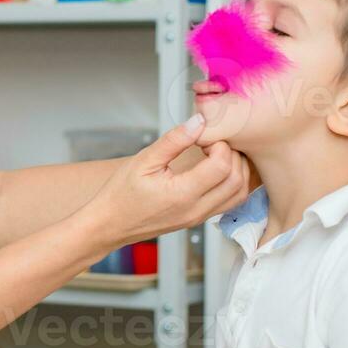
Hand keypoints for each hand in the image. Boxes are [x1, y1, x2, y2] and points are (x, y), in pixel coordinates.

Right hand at [82, 115, 250, 248]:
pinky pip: (229, 202)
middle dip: (233, 155)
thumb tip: (199, 122)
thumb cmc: (120, 193)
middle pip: (237, 180)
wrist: (109, 225)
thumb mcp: (144, 160)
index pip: (222, 165)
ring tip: (216, 155)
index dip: (220, 145)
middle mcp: (195, 209)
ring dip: (237, 170)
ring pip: (239, 193)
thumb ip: (174, 140)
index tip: (204, 138)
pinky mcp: (198, 219)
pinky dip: (232, 183)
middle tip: (212, 144)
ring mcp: (199, 217)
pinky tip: (215, 170)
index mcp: (182, 194)